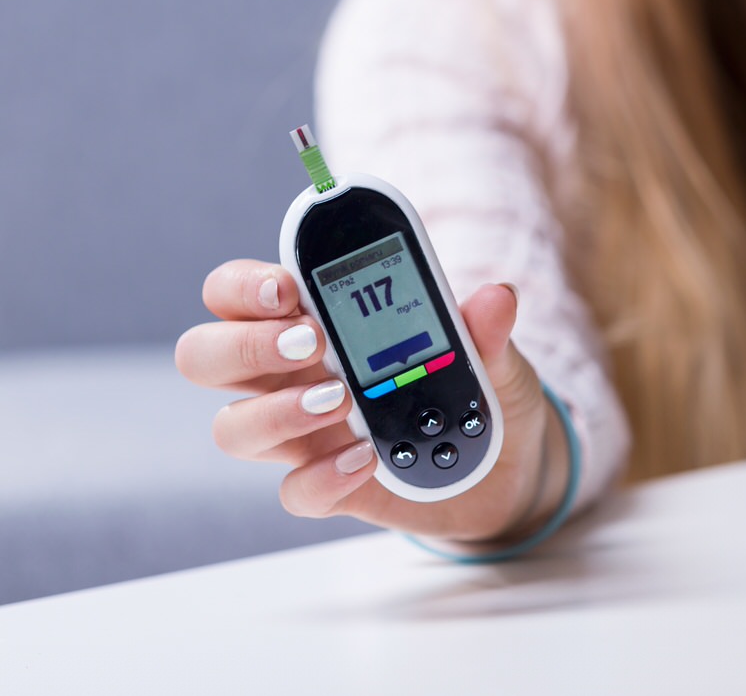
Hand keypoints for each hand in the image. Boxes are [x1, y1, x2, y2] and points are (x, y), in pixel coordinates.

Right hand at [175, 261, 566, 548]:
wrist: (507, 468)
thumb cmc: (480, 393)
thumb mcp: (493, 355)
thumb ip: (484, 329)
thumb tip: (496, 297)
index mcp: (318, 323)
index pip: (240, 293)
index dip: (243, 286)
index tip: (285, 288)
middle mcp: (294, 376)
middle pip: (206, 355)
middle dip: (243, 345)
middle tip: (309, 344)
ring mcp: (305, 435)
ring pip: (232, 426)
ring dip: (276, 412)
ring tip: (340, 402)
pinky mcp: (328, 487)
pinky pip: (292, 490)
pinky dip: (322, 477)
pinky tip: (366, 460)